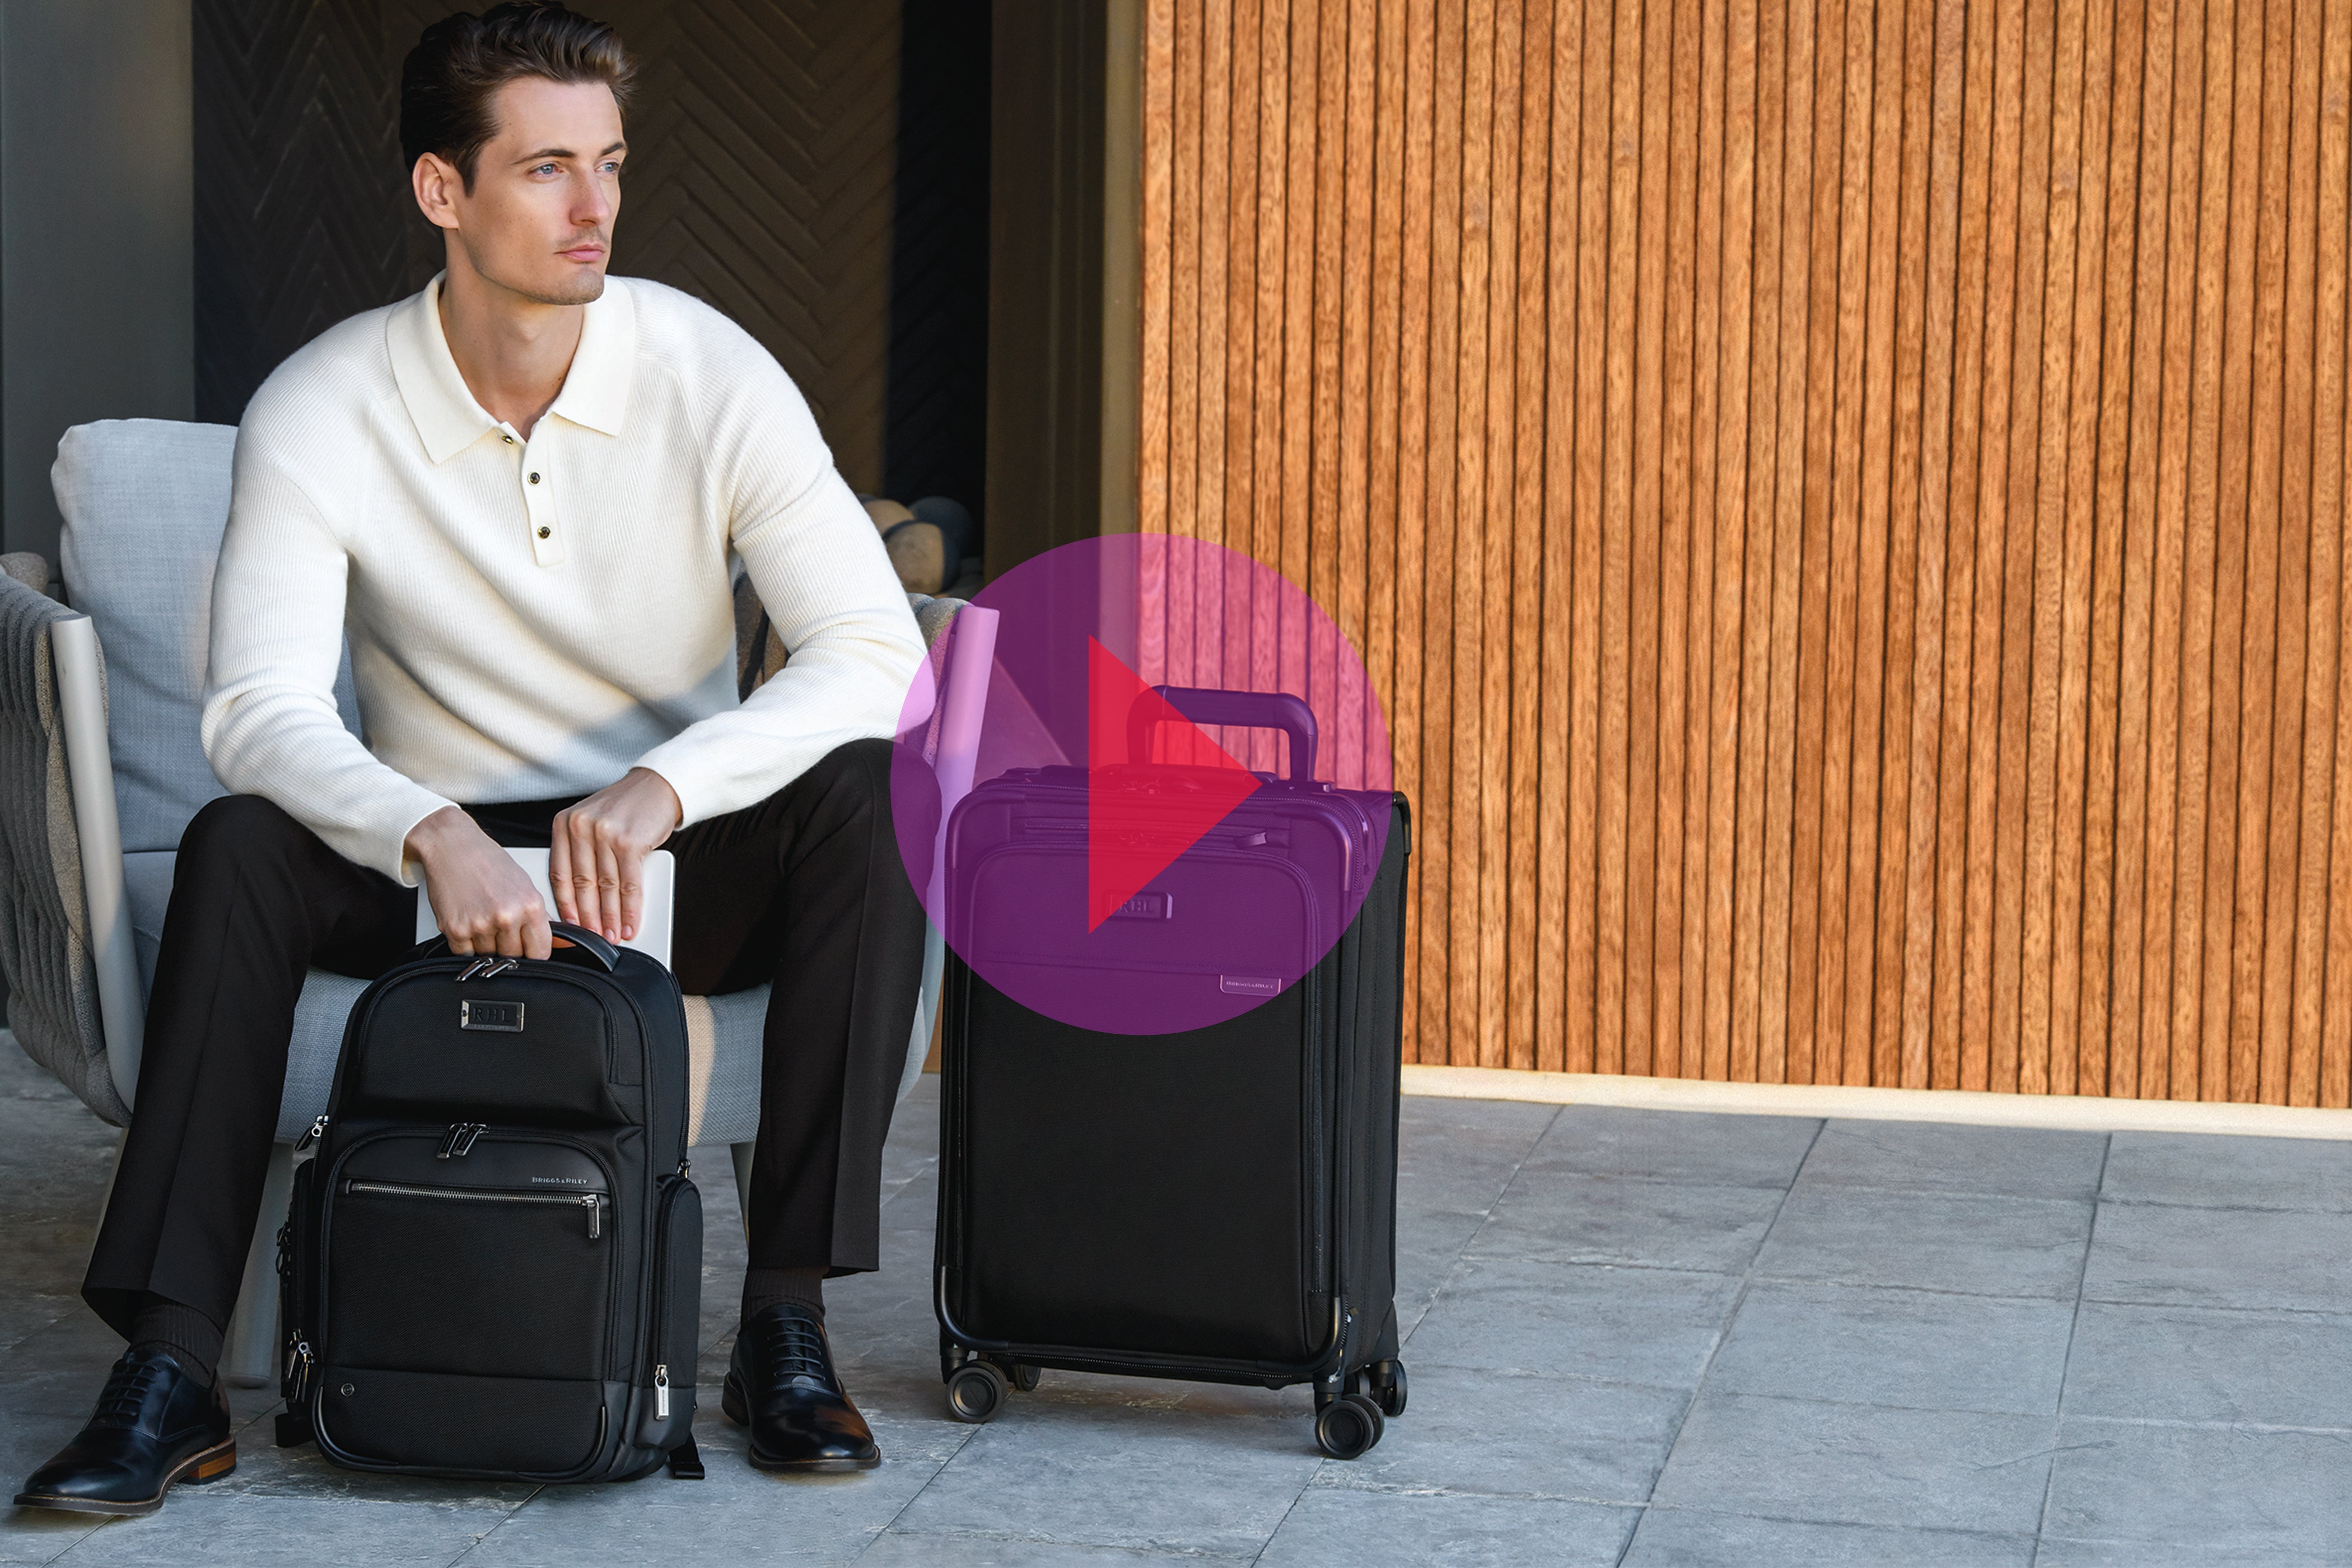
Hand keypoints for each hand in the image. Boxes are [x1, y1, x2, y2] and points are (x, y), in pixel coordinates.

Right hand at [406, 807, 551, 958]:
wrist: (451, 846)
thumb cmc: (487, 862)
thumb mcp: (525, 884)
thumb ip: (541, 917)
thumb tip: (561, 943)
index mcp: (530, 905)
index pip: (540, 952)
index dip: (534, 954)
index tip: (528, 950)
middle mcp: (507, 916)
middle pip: (514, 957)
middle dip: (508, 947)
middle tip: (499, 926)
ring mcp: (480, 925)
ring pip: (489, 958)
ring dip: (486, 945)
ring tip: (481, 918)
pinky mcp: (455, 930)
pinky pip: (465, 955)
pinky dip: (466, 945)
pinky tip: (467, 922)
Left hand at [550, 767, 680, 942]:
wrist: (656, 787)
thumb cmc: (624, 808)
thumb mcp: (590, 822)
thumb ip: (580, 851)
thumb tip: (581, 899)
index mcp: (564, 823)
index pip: (559, 873)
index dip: (565, 904)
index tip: (570, 925)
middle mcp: (580, 826)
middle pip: (581, 883)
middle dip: (587, 917)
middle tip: (592, 937)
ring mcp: (605, 833)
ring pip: (605, 887)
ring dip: (610, 917)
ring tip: (612, 936)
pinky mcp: (629, 841)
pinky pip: (629, 884)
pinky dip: (630, 909)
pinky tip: (630, 923)